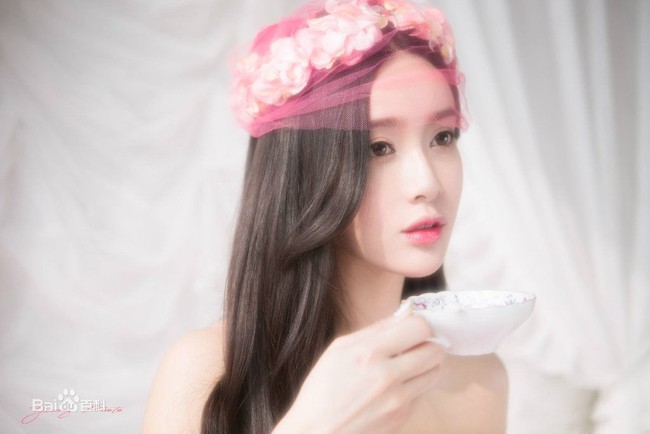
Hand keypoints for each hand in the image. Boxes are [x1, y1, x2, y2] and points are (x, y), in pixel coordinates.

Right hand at [273, 310, 445, 433]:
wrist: (316, 433)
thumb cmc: (322, 390)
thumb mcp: (339, 349)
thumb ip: (375, 330)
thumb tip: (404, 314)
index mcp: (369, 353)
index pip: (419, 328)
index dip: (418, 325)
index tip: (412, 328)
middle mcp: (387, 376)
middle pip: (434, 350)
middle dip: (427, 344)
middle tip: (414, 345)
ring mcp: (398, 400)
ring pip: (435, 372)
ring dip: (426, 365)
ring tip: (408, 365)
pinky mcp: (402, 418)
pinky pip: (422, 393)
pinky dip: (414, 386)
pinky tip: (396, 387)